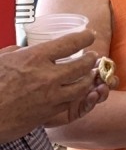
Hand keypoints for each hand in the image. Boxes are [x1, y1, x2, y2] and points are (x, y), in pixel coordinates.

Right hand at [0, 29, 98, 143]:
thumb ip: (17, 53)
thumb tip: (24, 50)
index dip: (84, 38)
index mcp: (35, 58)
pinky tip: (76, 92)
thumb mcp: (2, 60)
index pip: (69, 44)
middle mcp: (47, 77)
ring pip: (81, 87)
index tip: (90, 35)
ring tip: (90, 75)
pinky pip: (70, 102)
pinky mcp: (50, 114)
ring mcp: (51, 97)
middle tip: (93, 56)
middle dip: (91, 59)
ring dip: (89, 79)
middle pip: (82, 66)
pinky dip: (77, 96)